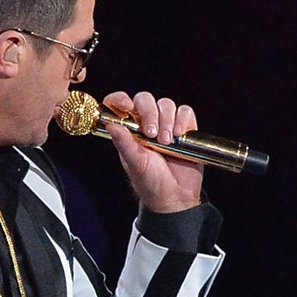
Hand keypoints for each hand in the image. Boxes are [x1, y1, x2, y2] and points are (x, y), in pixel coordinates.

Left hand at [102, 89, 202, 213]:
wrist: (175, 197)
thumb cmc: (151, 183)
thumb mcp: (135, 163)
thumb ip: (123, 143)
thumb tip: (111, 124)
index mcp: (129, 130)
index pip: (119, 104)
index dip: (120, 99)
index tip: (127, 106)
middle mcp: (146, 124)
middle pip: (145, 99)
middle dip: (149, 113)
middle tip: (152, 134)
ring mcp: (166, 125)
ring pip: (166, 104)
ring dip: (167, 120)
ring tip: (167, 142)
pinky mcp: (185, 129)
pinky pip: (185, 112)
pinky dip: (182, 120)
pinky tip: (179, 136)